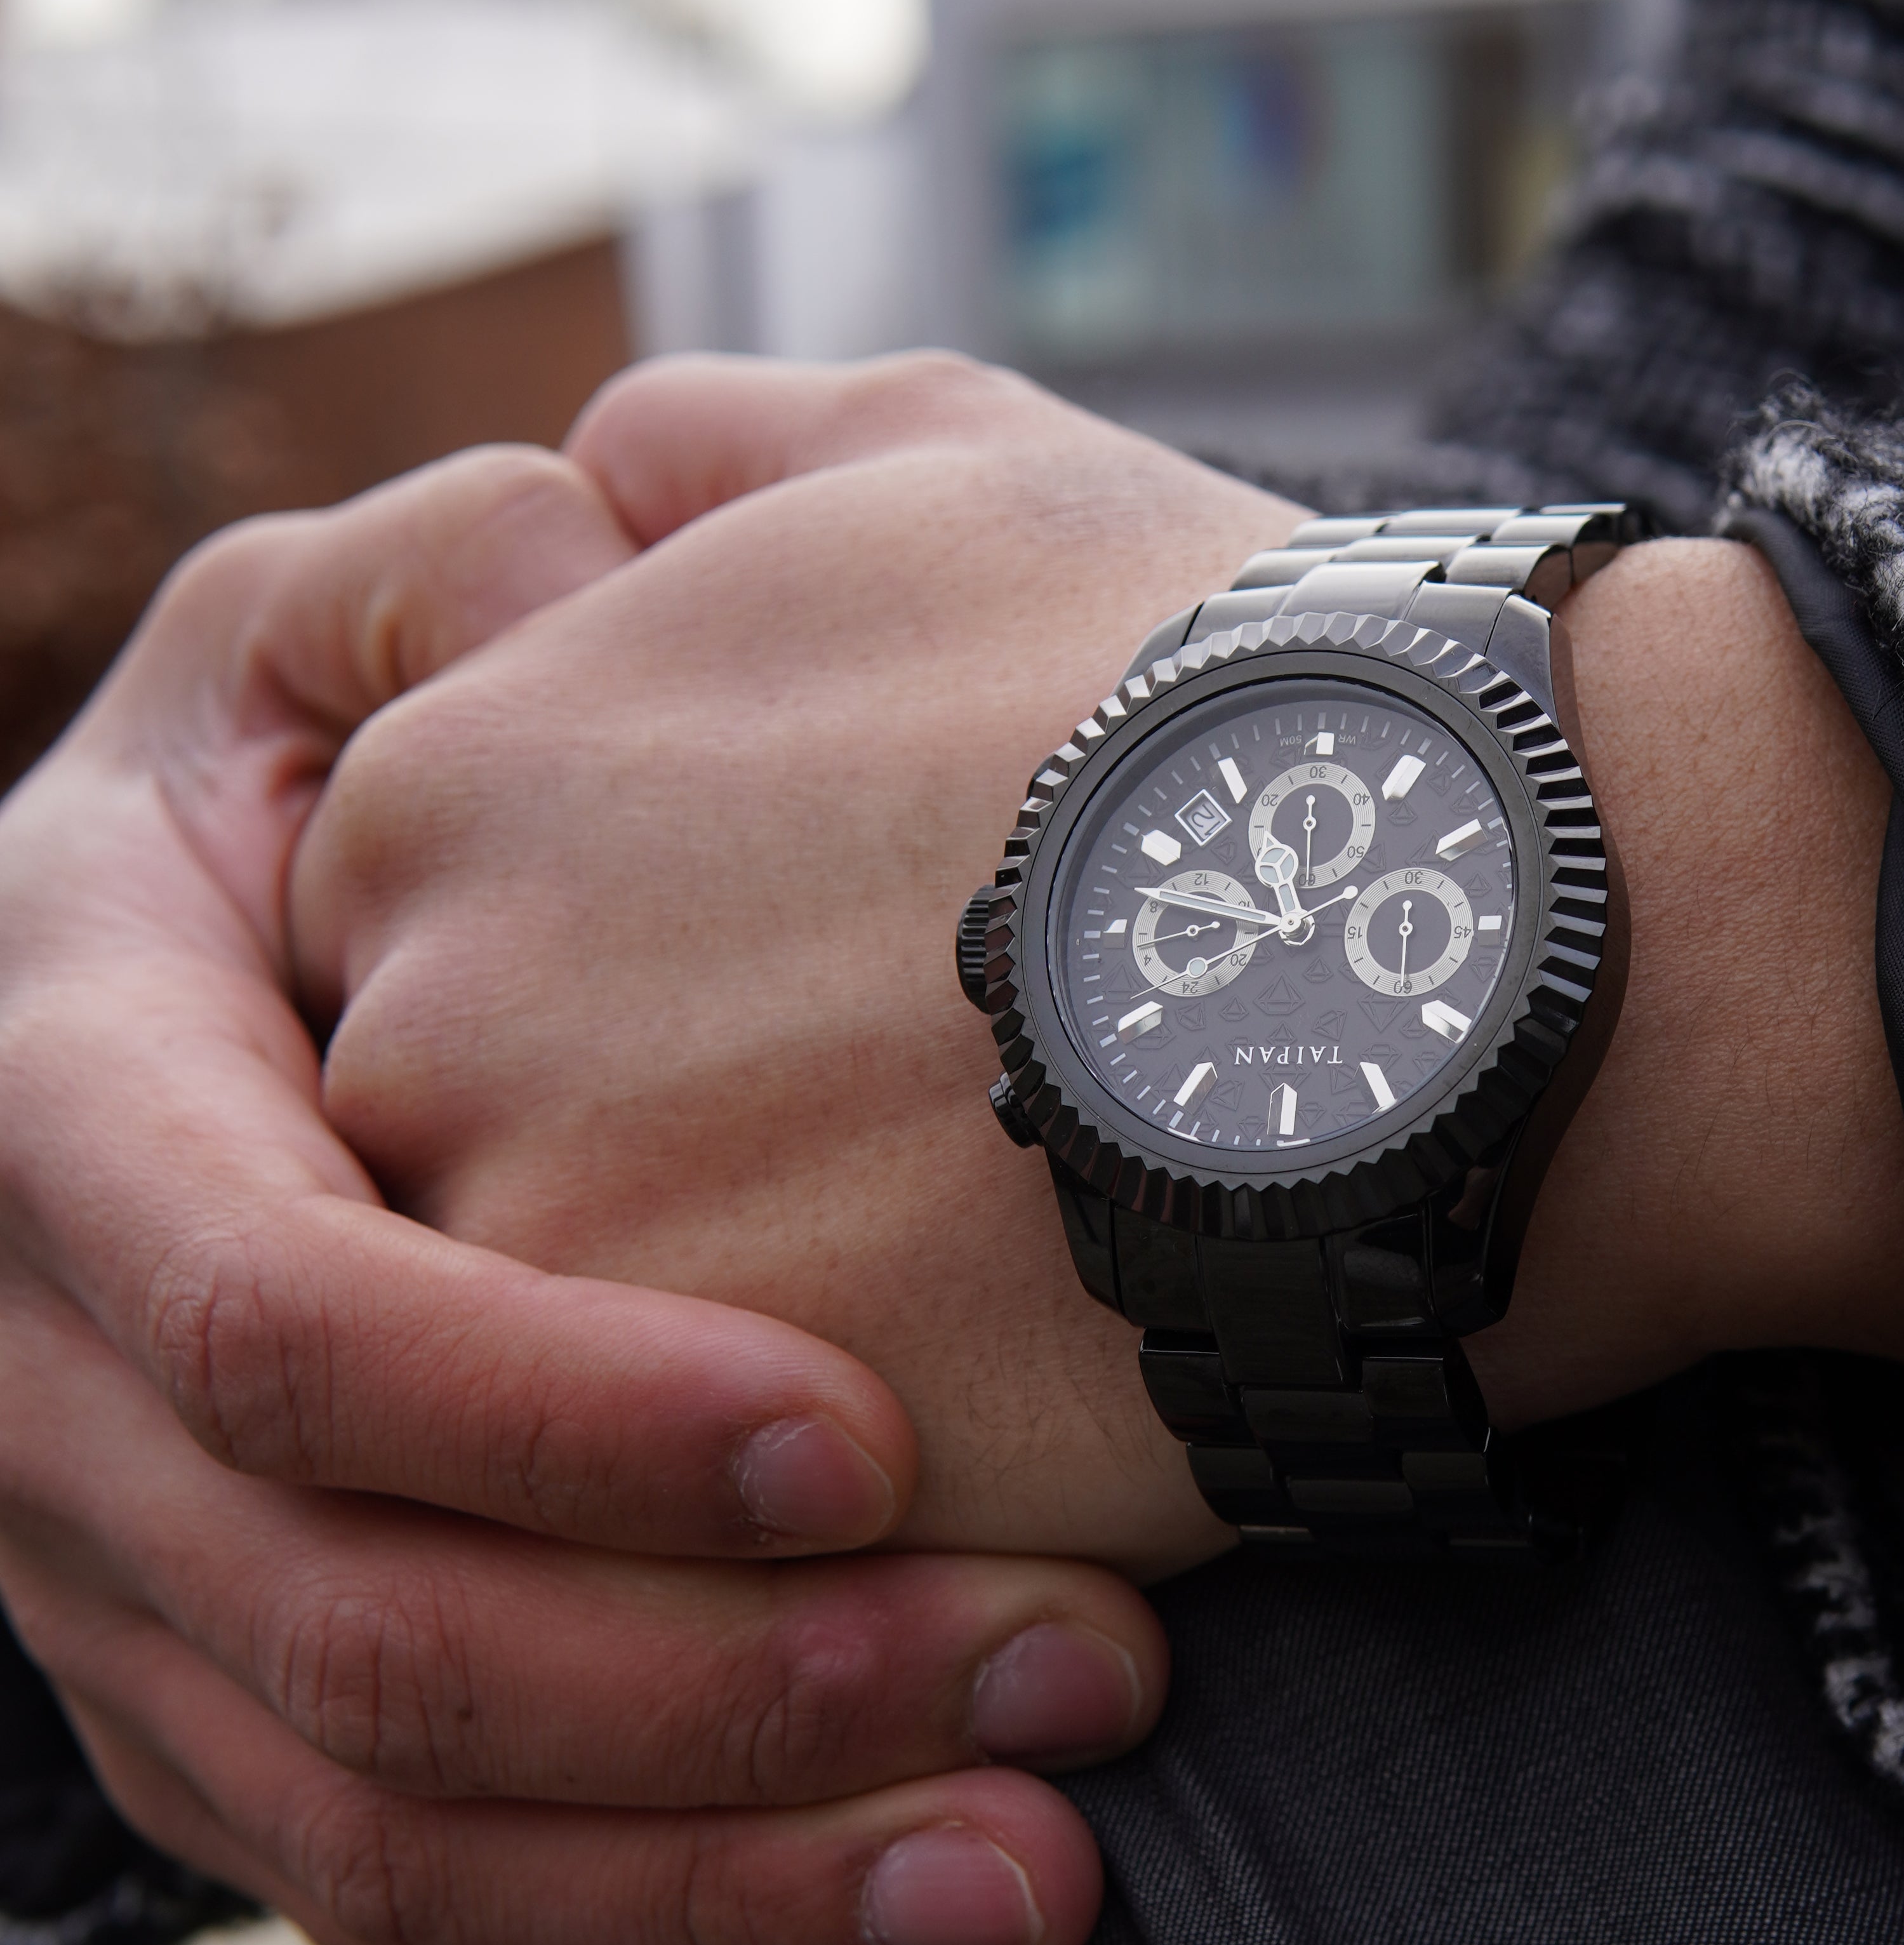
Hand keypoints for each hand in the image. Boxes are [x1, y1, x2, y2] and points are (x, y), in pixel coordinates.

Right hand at [0, 444, 1169, 1944]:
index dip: (543, 1402)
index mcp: (76, 1069)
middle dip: (721, 1685)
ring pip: (394, 1806)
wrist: (285, 953)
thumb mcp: (386, 606)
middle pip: (347, 1611)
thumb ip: (481, 577)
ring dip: (725, 1870)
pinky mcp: (241, 1700)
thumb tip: (595, 529)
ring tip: (1040, 1877)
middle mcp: (59, 1363)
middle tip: (1077, 1684)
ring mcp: (133, 1572)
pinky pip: (399, 1904)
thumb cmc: (388, 736)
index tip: (866, 1438)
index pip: (260, 1300)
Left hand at [294, 352, 1903, 1589]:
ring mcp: (546, 1247)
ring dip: (740, 1303)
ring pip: (564, 1336)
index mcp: (452, 773)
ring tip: (973, 1250)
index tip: (824, 997)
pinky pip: (685, 1496)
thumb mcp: (938, 458)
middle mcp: (431, 1008)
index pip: (438, 937)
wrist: (1432, 937)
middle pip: (473, 1138)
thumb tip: (598, 463)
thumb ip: (712, 448)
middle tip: (901, 1132)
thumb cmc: (1207, 686)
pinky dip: (817, 1449)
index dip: (648, 981)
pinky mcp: (702, 1460)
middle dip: (661, 1142)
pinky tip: (1008, 1359)